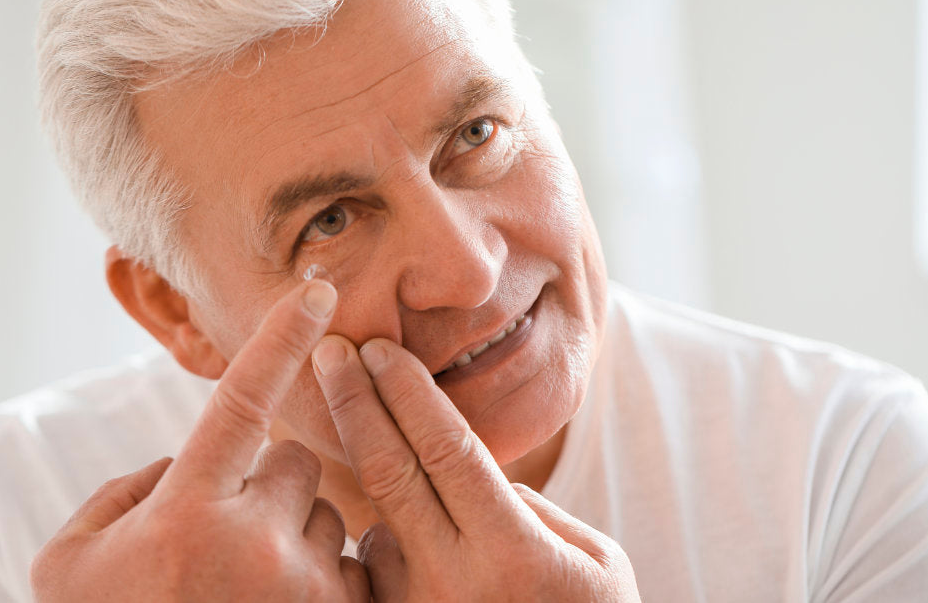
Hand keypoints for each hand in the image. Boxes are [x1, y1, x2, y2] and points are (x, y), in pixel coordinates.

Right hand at [31, 280, 368, 601]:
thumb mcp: (73, 564)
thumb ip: (125, 492)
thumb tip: (181, 461)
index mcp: (185, 514)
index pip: (243, 400)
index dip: (281, 338)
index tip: (320, 292)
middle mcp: (255, 545)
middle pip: (296, 465)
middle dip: (270, 488)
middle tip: (232, 537)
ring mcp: (307, 591)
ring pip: (330, 518)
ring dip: (299, 538)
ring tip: (253, 590)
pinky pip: (357, 569)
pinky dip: (329, 579)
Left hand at [311, 337, 640, 601]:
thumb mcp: (596, 560)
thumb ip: (528, 509)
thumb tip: (470, 471)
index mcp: (514, 552)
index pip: (445, 447)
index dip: (407, 391)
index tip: (378, 349)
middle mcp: (455, 582)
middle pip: (389, 471)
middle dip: (355, 403)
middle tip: (331, 354)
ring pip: (373, 524)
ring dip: (374, 490)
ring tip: (395, 483)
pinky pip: (372, 574)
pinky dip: (382, 547)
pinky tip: (411, 551)